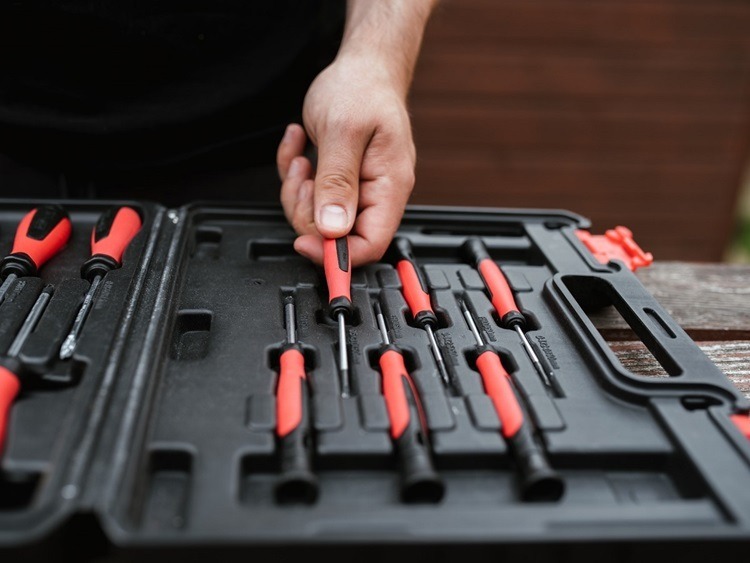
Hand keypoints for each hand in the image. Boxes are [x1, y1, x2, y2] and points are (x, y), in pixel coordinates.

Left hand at [277, 53, 415, 266]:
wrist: (362, 67)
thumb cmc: (361, 89)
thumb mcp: (343, 132)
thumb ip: (337, 182)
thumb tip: (334, 229)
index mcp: (389, 187)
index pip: (371, 244)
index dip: (337, 252)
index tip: (306, 242)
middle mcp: (376, 193)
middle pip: (338, 235)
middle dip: (307, 211)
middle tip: (303, 177)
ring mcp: (358, 189)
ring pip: (318, 218)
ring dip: (298, 190)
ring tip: (302, 157)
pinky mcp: (340, 181)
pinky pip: (310, 196)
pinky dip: (295, 173)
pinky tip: (300, 146)